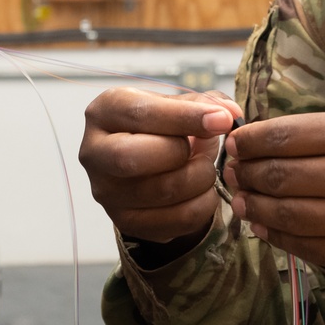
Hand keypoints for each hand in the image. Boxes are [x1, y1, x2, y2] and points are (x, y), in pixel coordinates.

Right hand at [80, 87, 241, 250]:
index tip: (222, 120)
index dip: (185, 117)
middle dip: (180, 153)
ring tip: (206, 168)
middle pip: (132, 158)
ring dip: (200, 179)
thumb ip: (206, 103)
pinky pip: (174, 220)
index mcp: (104, 112)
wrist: (148, 164)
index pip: (140, 114)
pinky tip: (204, 191)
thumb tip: (230, 114)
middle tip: (204, 148)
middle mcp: (94, 152)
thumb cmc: (161, 127)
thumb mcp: (177, 105)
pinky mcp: (125, 221)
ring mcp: (105, 191)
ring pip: (160, 191)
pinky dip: (202, 206)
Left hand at [223, 110, 324, 324]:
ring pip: (284, 212)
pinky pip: (305, 247)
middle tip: (231, 170)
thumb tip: (281, 138)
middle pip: (276, 174)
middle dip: (243, 172)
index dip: (250, 140)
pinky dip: (278, 236)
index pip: (285, 134)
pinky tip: (265, 227)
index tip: (235, 141)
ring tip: (241, 198)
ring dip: (254, 205)